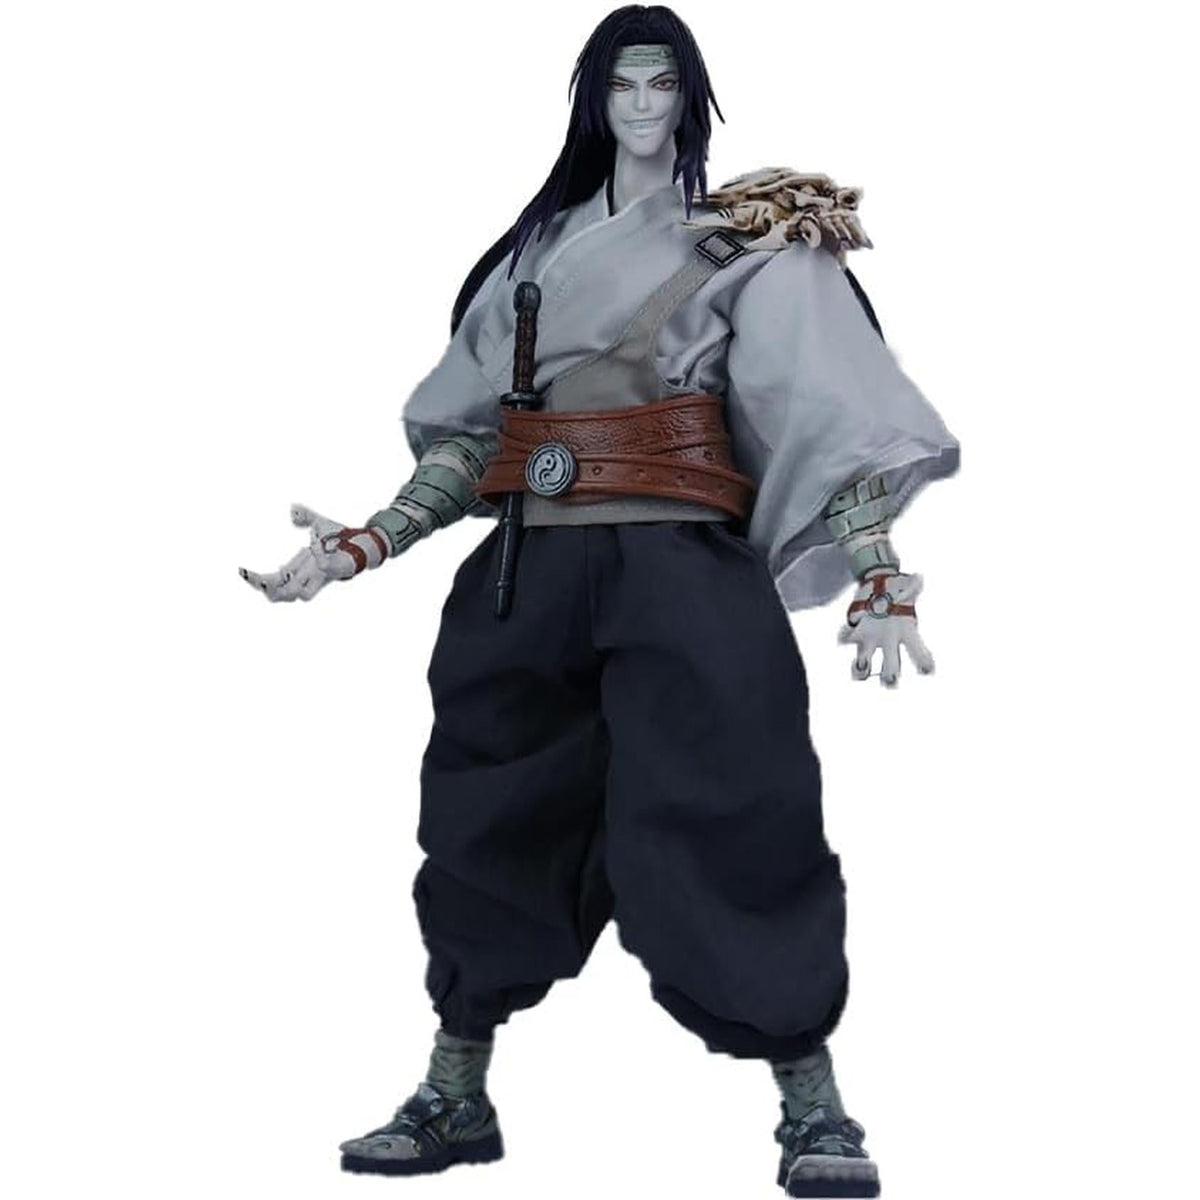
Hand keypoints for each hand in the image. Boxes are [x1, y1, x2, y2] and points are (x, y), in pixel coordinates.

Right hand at [239, 504, 387, 602]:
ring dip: (288, 585)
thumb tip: (292, 510)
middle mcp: (308, 575)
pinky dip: (317, 553)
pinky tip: (315, 539)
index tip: (242, 571)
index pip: (272, 582)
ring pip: (301, 595)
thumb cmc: (342, 538)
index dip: (256, 581)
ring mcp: (323, 575)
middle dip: (266, 588)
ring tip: (281, 570)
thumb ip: (305, 516)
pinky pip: (324, 567)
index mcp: (298, 568)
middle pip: (280, 595)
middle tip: (258, 577)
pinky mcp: (338, 569)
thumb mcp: (319, 522)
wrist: (365, 541)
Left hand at [836, 570, 934, 687]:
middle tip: (890, 680)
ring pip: (865, 665)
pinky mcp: (856, 633)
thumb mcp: (908, 587)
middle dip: (890, 676)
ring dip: (861, 669)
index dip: (923, 663)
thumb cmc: (899, 590)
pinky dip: (845, 637)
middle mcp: (889, 643)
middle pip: (892, 668)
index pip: (918, 653)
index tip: (927, 670)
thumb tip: (918, 578)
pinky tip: (844, 631)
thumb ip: (914, 585)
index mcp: (907, 635)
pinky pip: (847, 639)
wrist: (881, 585)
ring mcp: (871, 641)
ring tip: (859, 664)